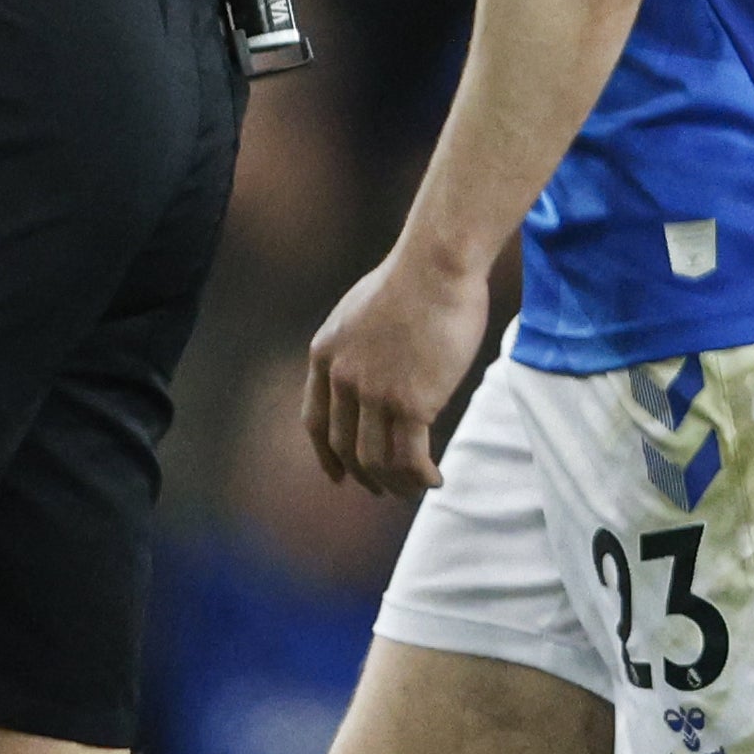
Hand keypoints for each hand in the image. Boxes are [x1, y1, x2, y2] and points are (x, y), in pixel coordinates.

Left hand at [303, 245, 498, 493]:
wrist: (437, 264)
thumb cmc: (413, 280)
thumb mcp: (361, 312)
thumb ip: (356, 346)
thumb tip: (371, 368)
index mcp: (324, 354)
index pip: (315, 421)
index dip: (326, 455)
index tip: (338, 475)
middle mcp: (342, 378)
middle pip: (346, 447)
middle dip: (365, 476)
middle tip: (384, 489)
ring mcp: (374, 393)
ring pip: (378, 460)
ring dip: (396, 483)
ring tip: (415, 489)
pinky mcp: (411, 402)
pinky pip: (410, 457)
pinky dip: (421, 476)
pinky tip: (435, 479)